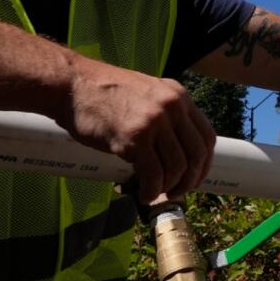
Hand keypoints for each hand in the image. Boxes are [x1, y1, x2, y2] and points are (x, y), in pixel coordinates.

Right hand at [53, 56, 216, 201]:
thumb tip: (176, 149)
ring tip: (155, 193)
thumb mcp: (146, 94)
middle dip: (189, 180)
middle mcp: (172, 107)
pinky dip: (151, 190)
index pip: (207, 136)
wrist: (73, 85)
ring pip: (176, 167)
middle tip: (176, 192)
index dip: (204, 164)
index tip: (194, 178)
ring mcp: (155, 122)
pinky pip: (154, 174)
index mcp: (178, 96)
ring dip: (168, 187)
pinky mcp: (135, 138)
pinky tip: (142, 194)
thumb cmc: (103, 93)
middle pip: (196, 154)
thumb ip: (165, 115)